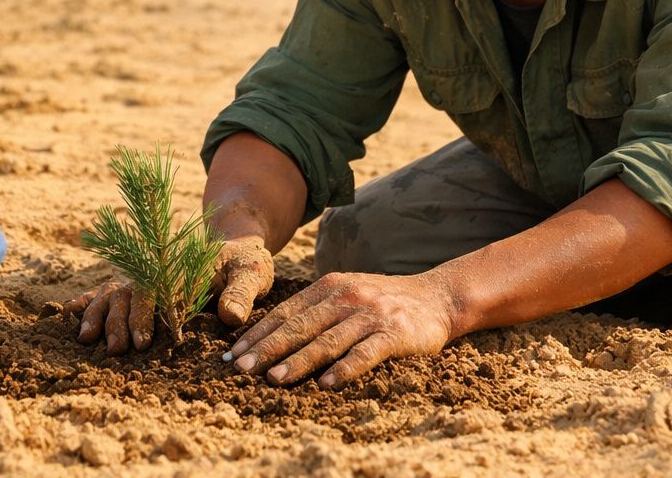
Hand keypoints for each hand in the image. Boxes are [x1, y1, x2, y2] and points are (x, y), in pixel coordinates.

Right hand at [61, 236, 274, 352]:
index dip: (145, 315)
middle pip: (130, 292)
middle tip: (116, 350)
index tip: (142, 342)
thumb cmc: (247, 264)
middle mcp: (158, 270)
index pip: (157, 290)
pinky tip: (69, 313)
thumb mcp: (252, 272)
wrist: (237, 248)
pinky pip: (109, 290)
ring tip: (86, 339)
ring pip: (114, 291)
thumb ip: (242, 292)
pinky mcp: (141, 284)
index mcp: (182, 268)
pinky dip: (89, 300)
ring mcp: (146, 276)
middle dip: (119, 321)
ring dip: (99, 314)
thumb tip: (230, 316)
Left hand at [225, 271, 454, 387]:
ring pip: (327, 340)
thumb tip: (272, 336)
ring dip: (299, 361)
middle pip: (300, 326)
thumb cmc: (383, 301)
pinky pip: (365, 353)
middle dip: (267, 348)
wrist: (438, 297)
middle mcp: (346, 296)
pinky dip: (345, 368)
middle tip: (242, 369)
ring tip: (274, 380)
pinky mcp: (394, 333)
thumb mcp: (347, 294)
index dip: (258, 333)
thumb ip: (316, 310)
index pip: (286, 312)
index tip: (234, 354)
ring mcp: (370, 314)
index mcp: (329, 286)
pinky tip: (326, 384)